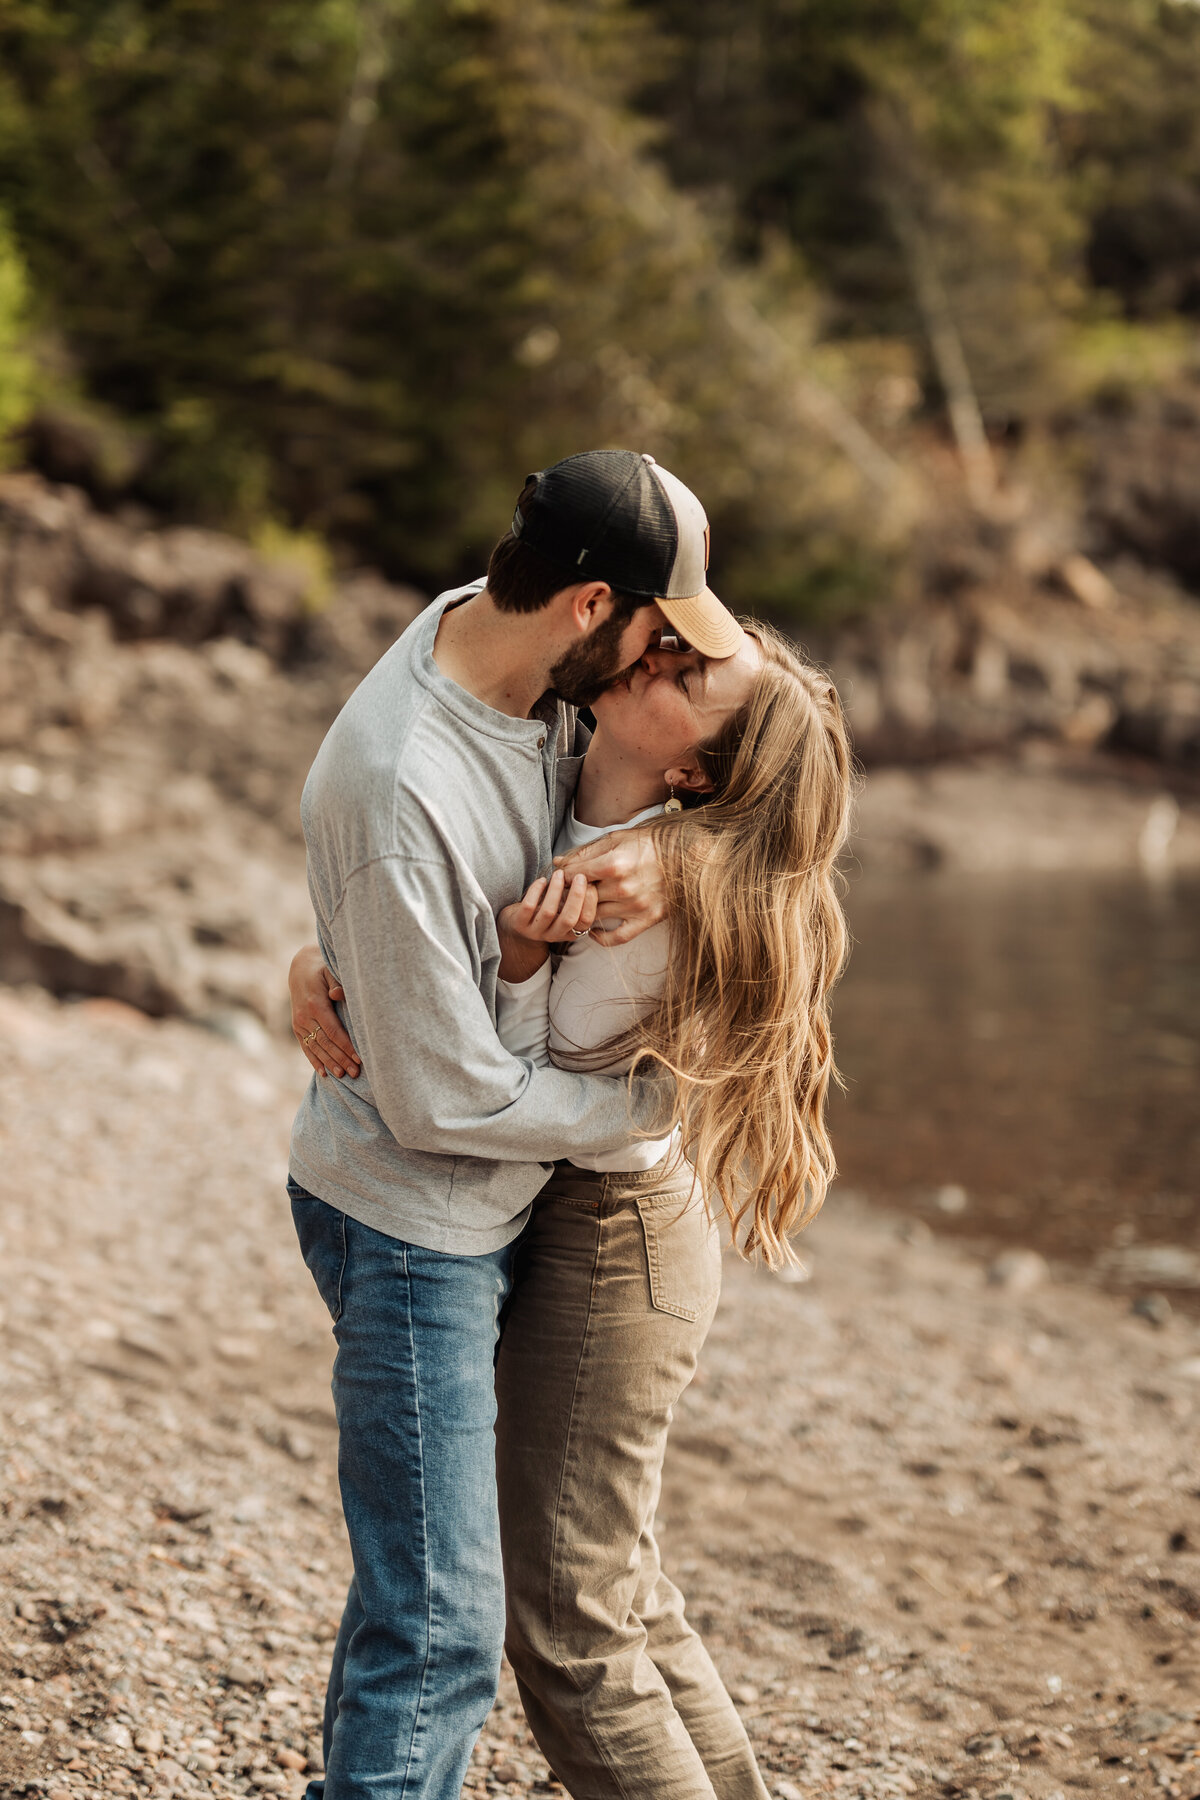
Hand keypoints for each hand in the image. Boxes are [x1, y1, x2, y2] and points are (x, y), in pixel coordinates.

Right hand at [289, 942, 360, 1078]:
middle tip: (356, 1074)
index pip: (334, 1031)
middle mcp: (304, 1016)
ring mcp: (299, 1023)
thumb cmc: (322, 968)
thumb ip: (336, 983)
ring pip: (316, 1048)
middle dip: (341, 1059)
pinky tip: (324, 1073)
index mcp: (315, 1004)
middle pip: (326, 1043)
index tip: (360, 1058)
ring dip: (330, 1063)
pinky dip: (315, 1061)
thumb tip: (338, 994)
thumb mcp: (330, 970)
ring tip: (343, 1076)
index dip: (346, 1046)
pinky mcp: (297, 1027)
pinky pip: (305, 1047)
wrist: (301, 967)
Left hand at [498, 870, 597, 981]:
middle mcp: (554, 935)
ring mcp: (535, 932)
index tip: (591, 883)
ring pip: (548, 912)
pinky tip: (542, 880)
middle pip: (569, 919)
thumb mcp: (563, 908)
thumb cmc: (545, 910)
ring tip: (559, 873)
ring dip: (556, 889)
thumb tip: (590, 875)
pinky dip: (536, 890)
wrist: (516, 926)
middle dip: (576, 895)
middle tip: (579, 876)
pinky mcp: (519, 924)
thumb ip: (576, 897)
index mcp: (570, 932)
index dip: (590, 902)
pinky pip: (528, 907)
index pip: (585, 921)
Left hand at [553, 826, 665, 945]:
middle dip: (571, 894)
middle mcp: (623, 888)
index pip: (574, 876)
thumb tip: (559, 862)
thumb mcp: (616, 839)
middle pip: (582, 897)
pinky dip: (601, 938)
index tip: (563, 875)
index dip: (564, 875)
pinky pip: (617, 937)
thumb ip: (586, 852)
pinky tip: (593, 931)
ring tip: (580, 905)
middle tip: (568, 891)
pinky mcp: (647, 919)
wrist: (684, 856)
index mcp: (614, 865)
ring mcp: (635, 906)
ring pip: (594, 916)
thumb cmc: (648, 844)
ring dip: (583, 913)